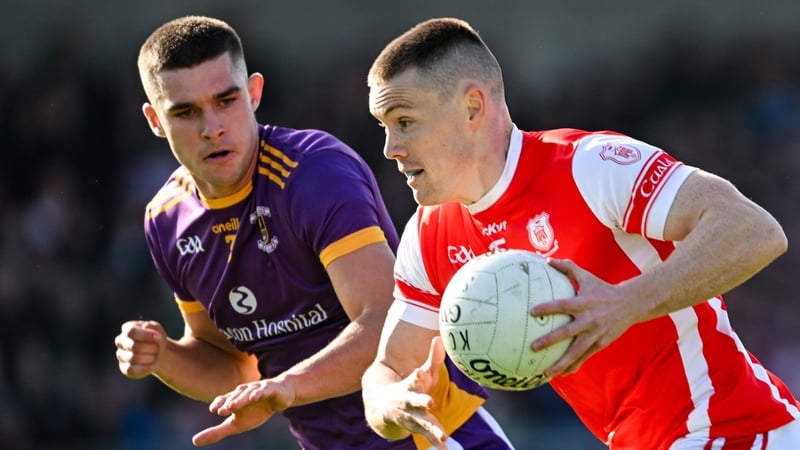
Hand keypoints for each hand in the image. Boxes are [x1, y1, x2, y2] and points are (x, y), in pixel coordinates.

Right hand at [114, 320, 165, 377]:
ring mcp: (121, 355)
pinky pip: (131, 370)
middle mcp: (121, 341)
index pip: (131, 332)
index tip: (159, 337)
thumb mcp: (158, 330)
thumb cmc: (156, 339)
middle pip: (134, 346)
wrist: (158, 353)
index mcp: (127, 329)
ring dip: (150, 358)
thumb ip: (153, 326)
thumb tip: (145, 326)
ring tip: (156, 357)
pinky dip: (144, 369)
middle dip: (151, 348)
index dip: (146, 335)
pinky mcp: (124, 368)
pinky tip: (153, 366)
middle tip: (159, 349)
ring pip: (133, 358)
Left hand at [191, 379, 295, 445]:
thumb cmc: (256, 410)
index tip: (213, 410)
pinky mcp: (270, 389)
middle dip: (228, 403)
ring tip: (233, 405)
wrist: (280, 396)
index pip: (224, 400)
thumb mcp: (236, 424)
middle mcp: (243, 392)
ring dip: (240, 399)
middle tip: (221, 411)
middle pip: (234, 397)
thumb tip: (194, 441)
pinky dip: (259, 392)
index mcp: (234, 399)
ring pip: (247, 393)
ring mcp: (256, 389)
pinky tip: (254, 397)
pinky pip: (263, 390)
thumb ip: (216, 432)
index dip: (219, 404)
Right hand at [375, 337, 449, 448]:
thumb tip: (439, 339)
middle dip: (420, 401)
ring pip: (421, 422)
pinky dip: (435, 443)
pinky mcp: (415, 428)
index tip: (419, 372)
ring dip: (431, 429)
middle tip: (429, 402)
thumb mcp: (421, 374)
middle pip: (414, 401)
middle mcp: (407, 402)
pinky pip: (426, 436)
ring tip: (443, 437)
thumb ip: (432, 359)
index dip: (417, 376)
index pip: (413, 379)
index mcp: (409, 386)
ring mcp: (410, 416)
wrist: (382, 408)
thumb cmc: (409, 387)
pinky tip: (445, 448)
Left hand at [530, 258, 639, 376]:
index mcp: (583, 303)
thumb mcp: (587, 276)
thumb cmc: (603, 289)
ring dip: (560, 363)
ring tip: (545, 373)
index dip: (547, 308)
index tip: (532, 312)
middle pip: (567, 333)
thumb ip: (568, 267)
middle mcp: (589, 320)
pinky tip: (561, 374)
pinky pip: (584, 357)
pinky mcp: (601, 344)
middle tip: (533, 347)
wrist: (631, 304)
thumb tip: (547, 260)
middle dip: (550, 341)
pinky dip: (573, 365)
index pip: (562, 305)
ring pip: (576, 352)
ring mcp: (595, 334)